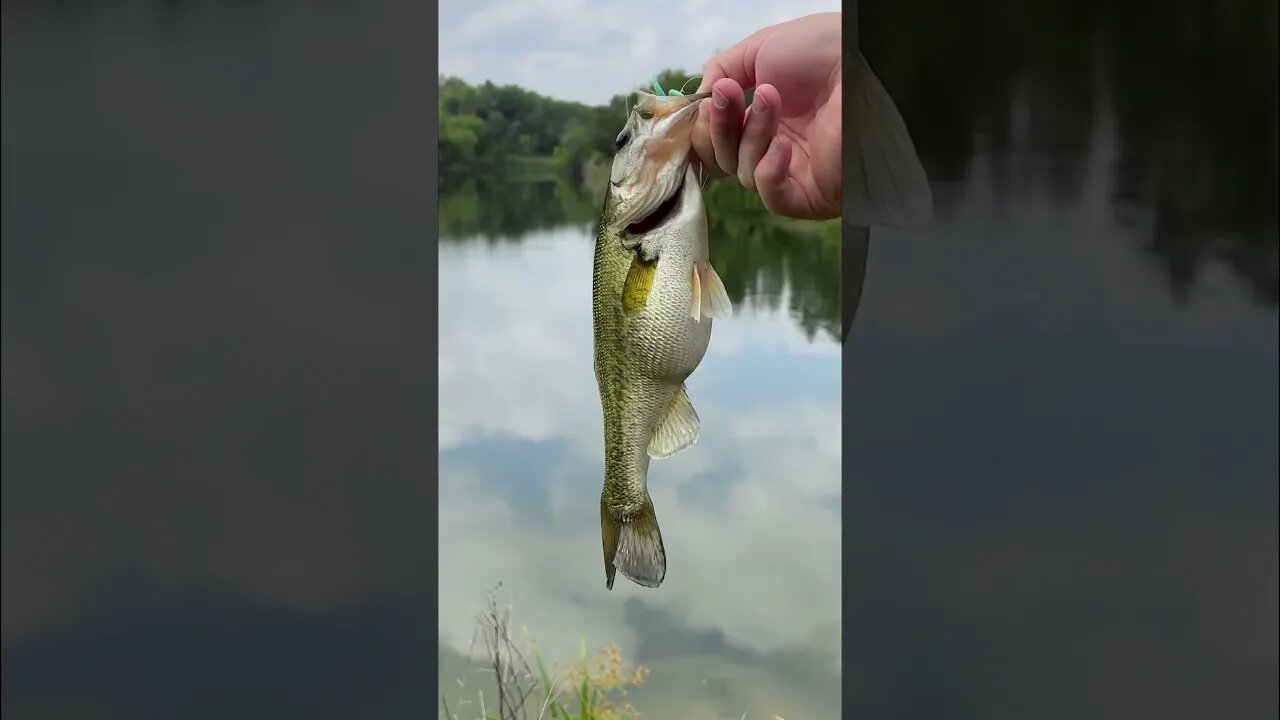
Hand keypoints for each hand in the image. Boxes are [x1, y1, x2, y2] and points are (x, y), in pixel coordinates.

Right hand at [692, 13, 841, 220]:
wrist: (864, 66)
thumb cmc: (822, 51)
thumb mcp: (760, 49)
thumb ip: (722, 70)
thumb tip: (702, 99)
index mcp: (764, 115)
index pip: (719, 137)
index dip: (708, 122)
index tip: (712, 97)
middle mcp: (775, 144)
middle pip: (724, 158)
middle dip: (721, 127)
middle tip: (729, 95)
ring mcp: (793, 171)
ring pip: (744, 174)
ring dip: (751, 136)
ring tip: (772, 100)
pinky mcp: (810, 194)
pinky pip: (773, 198)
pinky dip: (768, 173)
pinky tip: (783, 145)